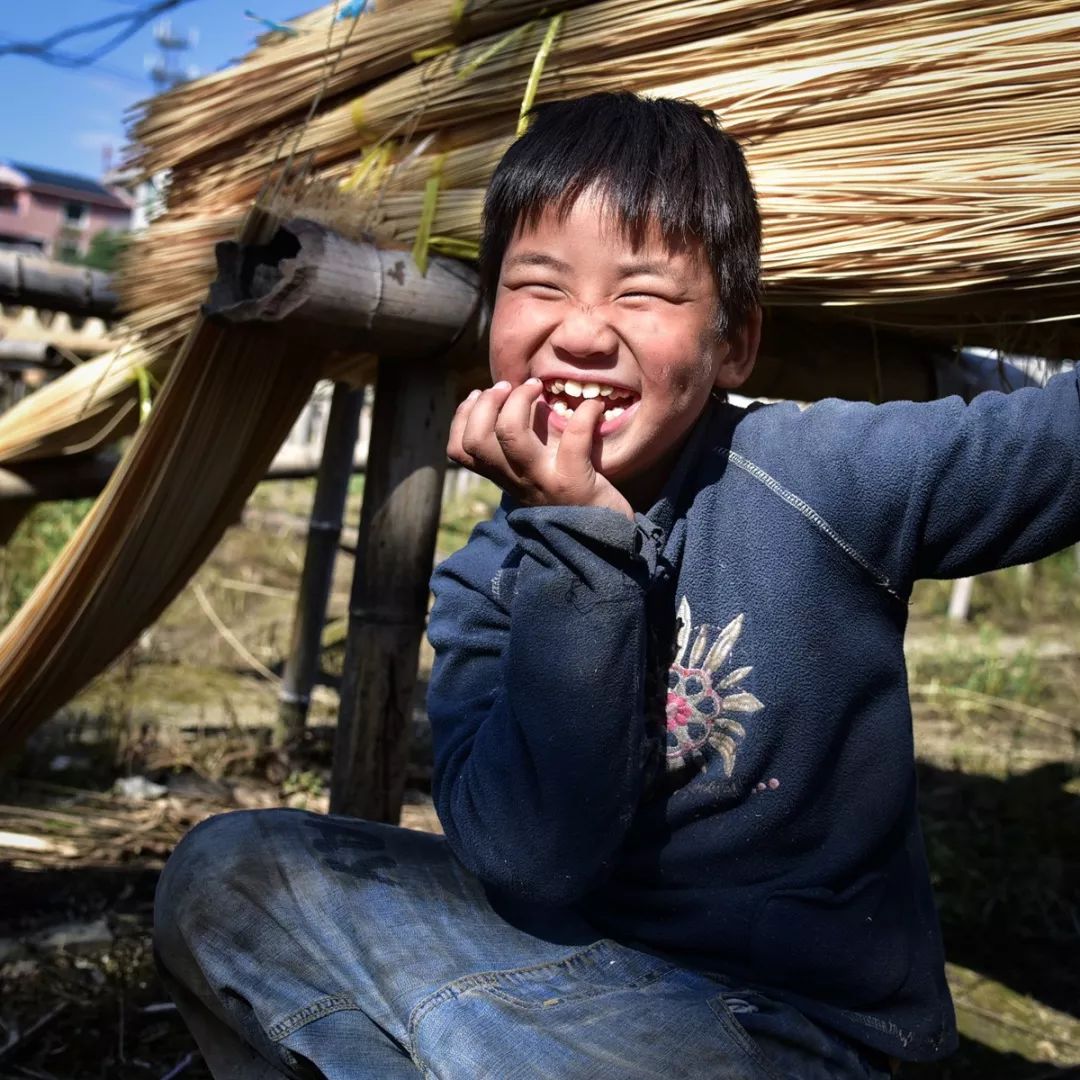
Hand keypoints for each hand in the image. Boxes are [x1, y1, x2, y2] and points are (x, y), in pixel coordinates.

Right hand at [448, 379, 633, 518]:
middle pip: (476, 441)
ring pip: (509, 436)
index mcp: (504, 476)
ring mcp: (543, 482)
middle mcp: (516, 481)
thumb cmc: (572, 496)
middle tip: (508, 386)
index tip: (480, 395)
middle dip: (486, 403)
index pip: (459, 451)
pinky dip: (584, 416)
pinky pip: (573, 440)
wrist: (604, 539)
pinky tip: (594, 408)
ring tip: (536, 388)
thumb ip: (523, 446)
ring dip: (519, 401)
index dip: (463, 417)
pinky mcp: (574, 483)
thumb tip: (516, 397)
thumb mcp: (538, 472)